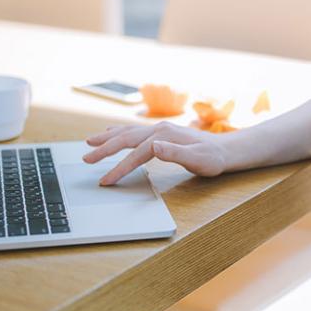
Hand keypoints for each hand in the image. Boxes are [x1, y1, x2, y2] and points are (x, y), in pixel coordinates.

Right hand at [83, 121, 228, 184]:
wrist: (224, 150)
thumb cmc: (212, 158)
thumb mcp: (198, 160)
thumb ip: (175, 153)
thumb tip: (154, 146)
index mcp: (164, 136)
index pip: (136, 153)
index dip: (120, 167)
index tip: (106, 180)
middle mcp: (159, 129)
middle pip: (125, 138)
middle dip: (104, 149)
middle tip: (86, 159)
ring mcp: (158, 129)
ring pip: (127, 132)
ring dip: (107, 138)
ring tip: (89, 143)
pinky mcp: (160, 132)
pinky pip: (133, 131)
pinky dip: (118, 133)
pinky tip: (110, 133)